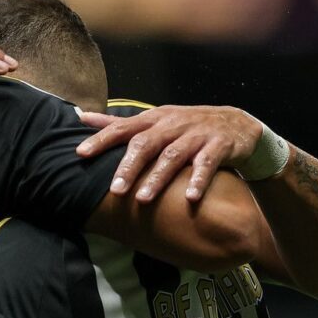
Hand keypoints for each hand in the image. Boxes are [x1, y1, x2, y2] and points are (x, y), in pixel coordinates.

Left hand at [76, 105, 263, 202]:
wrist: (236, 124)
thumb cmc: (186, 126)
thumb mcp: (155, 120)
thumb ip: (120, 123)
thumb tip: (82, 117)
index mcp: (154, 119)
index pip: (123, 127)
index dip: (101, 139)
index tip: (80, 154)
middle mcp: (173, 124)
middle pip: (147, 143)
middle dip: (129, 166)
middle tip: (115, 190)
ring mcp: (196, 134)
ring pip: (174, 156)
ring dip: (158, 178)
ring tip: (144, 199)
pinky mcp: (219, 145)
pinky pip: (208, 164)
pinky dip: (199, 180)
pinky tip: (190, 198)